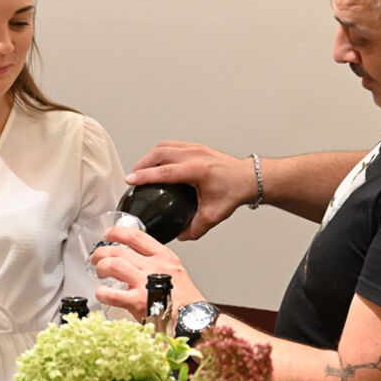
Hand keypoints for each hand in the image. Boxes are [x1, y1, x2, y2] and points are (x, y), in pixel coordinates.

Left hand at [92, 225, 204, 320]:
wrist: (194, 321)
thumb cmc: (186, 302)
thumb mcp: (177, 273)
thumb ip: (157, 266)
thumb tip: (135, 264)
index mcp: (164, 257)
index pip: (136, 236)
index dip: (117, 232)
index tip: (109, 235)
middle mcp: (154, 267)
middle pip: (119, 250)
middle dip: (102, 252)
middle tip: (97, 258)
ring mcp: (145, 284)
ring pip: (113, 264)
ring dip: (101, 267)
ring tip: (100, 273)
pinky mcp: (138, 302)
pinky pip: (111, 293)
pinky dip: (102, 292)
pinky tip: (102, 294)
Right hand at [126, 140, 258, 239]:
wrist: (249, 178)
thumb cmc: (235, 191)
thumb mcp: (213, 216)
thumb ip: (194, 228)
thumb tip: (180, 235)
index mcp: (197, 171)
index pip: (164, 171)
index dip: (144, 176)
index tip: (131, 179)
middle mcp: (195, 155)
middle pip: (159, 154)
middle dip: (142, 164)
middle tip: (133, 176)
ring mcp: (195, 148)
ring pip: (164, 146)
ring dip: (149, 156)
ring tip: (141, 168)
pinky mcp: (196, 147)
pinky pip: (172, 145)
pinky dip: (159, 152)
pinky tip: (156, 161)